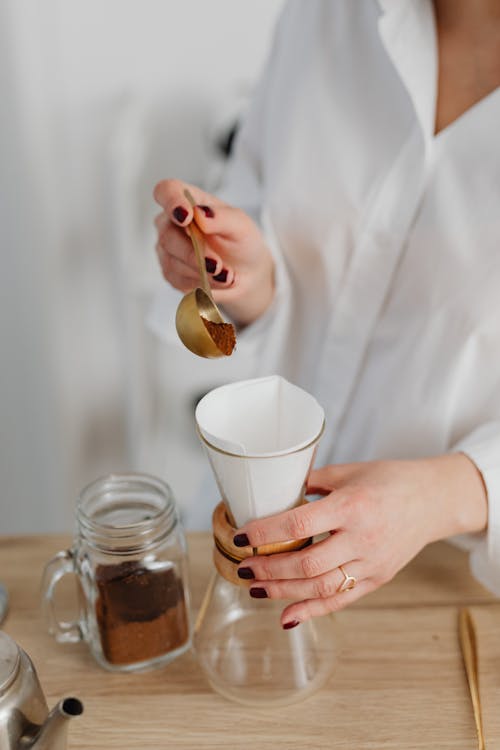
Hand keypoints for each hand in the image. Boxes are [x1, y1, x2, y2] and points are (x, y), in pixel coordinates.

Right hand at [153, 179, 274, 326]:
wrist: (247, 273)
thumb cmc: (242, 242)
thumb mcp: (241, 226)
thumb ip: (222, 218)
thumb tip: (199, 214)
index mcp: (189, 201)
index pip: (167, 192)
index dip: (171, 202)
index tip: (186, 217)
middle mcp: (172, 223)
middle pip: (168, 235)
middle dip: (194, 253)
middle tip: (217, 265)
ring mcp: (168, 248)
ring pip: (172, 261)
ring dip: (201, 271)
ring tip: (227, 276)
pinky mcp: (171, 272)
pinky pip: (178, 279)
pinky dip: (200, 283)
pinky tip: (217, 281)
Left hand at [233, 454, 486, 627]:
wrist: (432, 499)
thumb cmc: (389, 479)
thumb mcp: (348, 471)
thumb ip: (310, 482)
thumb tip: (272, 491)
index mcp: (352, 505)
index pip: (300, 524)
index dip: (265, 533)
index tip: (240, 536)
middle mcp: (362, 538)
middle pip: (307, 564)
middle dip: (269, 569)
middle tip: (242, 566)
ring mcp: (372, 563)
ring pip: (321, 587)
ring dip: (283, 592)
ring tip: (255, 588)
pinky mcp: (378, 578)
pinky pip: (341, 600)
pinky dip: (312, 611)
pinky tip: (287, 617)